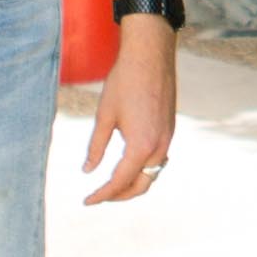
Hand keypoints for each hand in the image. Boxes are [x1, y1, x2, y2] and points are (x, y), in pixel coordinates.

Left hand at [78, 17, 177, 206]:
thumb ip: (96, 147)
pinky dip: (143, 169)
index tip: (87, 201)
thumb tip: (87, 171)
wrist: (150, 55)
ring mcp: (167, 138)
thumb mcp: (104, 116)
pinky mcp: (169, 129)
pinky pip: (159, 160)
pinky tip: (129, 164)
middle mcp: (159, 147)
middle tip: (99, 196)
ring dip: (133, 184)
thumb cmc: (124, 82)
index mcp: (141, 147)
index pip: (120, 182)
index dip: (102, 195)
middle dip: (120, 196)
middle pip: (142, 185)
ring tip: (112, 185)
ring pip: (153, 174)